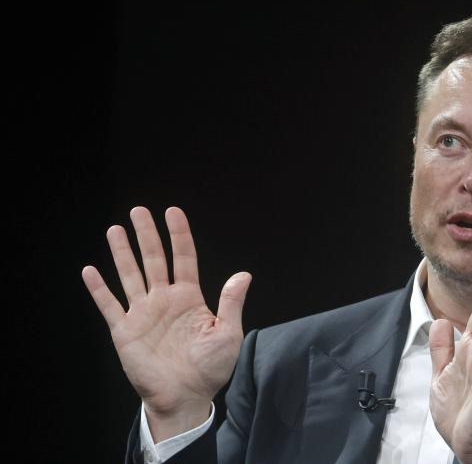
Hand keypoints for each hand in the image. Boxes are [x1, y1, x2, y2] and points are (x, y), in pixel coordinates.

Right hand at [81, 207, 250, 439]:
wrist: (185, 397)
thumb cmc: (209, 369)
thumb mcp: (228, 333)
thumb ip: (231, 302)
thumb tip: (244, 274)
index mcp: (189, 298)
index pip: (184, 258)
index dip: (179, 235)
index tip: (173, 212)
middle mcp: (164, 300)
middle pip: (154, 259)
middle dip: (146, 235)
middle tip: (138, 210)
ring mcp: (143, 313)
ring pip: (130, 275)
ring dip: (122, 253)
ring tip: (115, 230)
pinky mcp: (125, 330)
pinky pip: (109, 305)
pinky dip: (99, 289)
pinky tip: (90, 270)